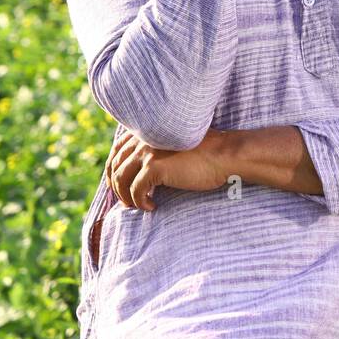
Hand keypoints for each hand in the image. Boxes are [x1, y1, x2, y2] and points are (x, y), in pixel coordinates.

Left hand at [105, 126, 229, 210]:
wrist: (225, 155)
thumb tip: (141, 169)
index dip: (114, 169)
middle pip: (115, 165)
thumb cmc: (207, 153)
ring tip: (137, 206)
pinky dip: (139, 202)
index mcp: (148, 131)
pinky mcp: (155, 166)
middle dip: (116, 186)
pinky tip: (151, 207)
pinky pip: (136, 189)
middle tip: (126, 201)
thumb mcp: (176, 145)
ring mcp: (148, 151)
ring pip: (121, 179)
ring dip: (126, 197)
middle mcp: (144, 138)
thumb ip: (158, 148)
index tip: (119, 185)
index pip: (118, 150)